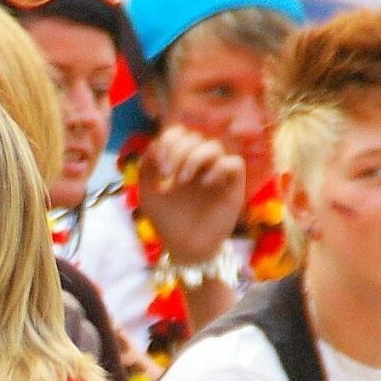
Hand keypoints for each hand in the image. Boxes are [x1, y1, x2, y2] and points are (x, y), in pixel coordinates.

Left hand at [136, 125, 246, 267]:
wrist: (184, 247)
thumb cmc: (167, 219)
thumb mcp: (147, 191)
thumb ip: (146, 165)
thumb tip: (157, 144)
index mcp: (180, 158)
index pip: (178, 133)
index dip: (167, 142)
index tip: (159, 168)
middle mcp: (200, 161)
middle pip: (194, 136)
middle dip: (177, 152)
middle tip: (167, 176)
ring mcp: (217, 171)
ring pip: (214, 145)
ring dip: (194, 158)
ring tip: (182, 181)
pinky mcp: (233, 185)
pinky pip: (234, 163)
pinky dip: (218, 169)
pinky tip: (205, 184)